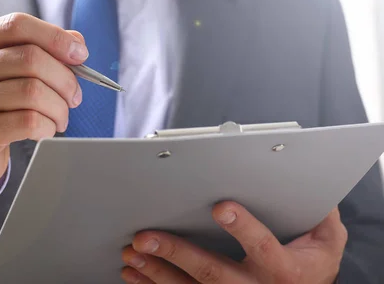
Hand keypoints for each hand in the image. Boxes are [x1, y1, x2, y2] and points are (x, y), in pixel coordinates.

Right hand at [0, 13, 87, 201]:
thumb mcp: (9, 72)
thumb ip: (41, 50)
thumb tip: (76, 42)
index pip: (17, 25)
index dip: (55, 37)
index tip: (80, 55)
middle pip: (31, 58)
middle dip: (65, 79)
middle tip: (75, 96)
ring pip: (33, 92)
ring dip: (59, 107)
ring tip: (61, 117)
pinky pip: (29, 121)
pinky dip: (48, 126)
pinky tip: (46, 130)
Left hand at [121, 203, 346, 283]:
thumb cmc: (311, 264)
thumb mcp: (327, 240)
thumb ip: (320, 214)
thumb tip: (311, 183)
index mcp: (284, 269)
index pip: (264, 248)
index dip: (244, 228)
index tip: (221, 207)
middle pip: (213, 272)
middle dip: (177, 253)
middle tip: (145, 237)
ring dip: (157, 272)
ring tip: (131, 254)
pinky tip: (134, 274)